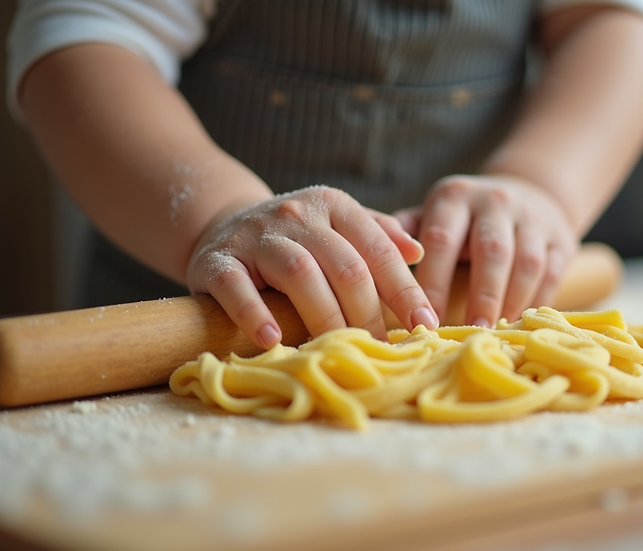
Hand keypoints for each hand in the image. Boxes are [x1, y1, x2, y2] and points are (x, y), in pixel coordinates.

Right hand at [187, 186, 438, 348]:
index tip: (425, 325)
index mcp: (333, 206)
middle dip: (370, 314)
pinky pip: (236, 287)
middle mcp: (298, 215)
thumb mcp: (336, 225)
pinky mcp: (217, 260)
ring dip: (325, 318)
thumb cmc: (293, 236)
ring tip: (340, 351)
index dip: (405, 290)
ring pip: (300, 274)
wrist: (219, 224)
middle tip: (382, 352)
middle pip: (345, 266)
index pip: (378, 249)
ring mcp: (256, 236)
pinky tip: (273, 340)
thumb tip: (419, 252)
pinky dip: (254, 314)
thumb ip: (377, 236)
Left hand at [395, 175, 579, 326]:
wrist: (528, 194)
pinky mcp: (561, 236)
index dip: (433, 283)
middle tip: (470, 333)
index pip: (441, 240)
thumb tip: (373, 264)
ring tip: (497, 332)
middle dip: (480, 295)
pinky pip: (552, 271)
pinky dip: (538, 299)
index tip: (424, 320)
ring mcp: (532, 217)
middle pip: (490, 250)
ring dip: (511, 300)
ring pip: (525, 262)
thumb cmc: (464, 220)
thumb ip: (402, 235)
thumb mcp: (432, 215)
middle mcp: (495, 201)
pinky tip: (522, 322)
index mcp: (454, 197)